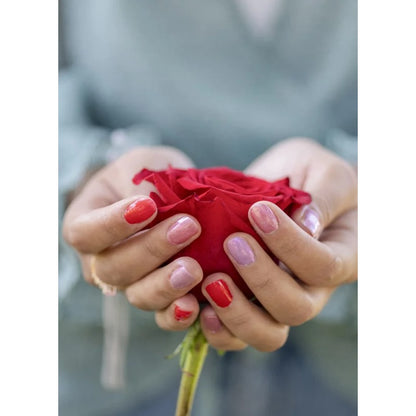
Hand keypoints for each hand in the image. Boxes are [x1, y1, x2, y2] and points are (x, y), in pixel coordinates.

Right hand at [63, 146, 204, 328]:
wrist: (175, 191)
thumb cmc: (150, 173)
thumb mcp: (142, 166)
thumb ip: (141, 184)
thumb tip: (155, 210)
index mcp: (88, 225)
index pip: (85, 233)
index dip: (112, 225)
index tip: (147, 207)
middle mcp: (103, 260)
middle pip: (113, 268)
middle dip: (151, 250)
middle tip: (188, 227)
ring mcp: (132, 283)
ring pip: (138, 296)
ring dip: (166, 284)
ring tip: (194, 268)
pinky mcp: (162, 297)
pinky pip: (163, 316)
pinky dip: (178, 315)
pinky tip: (196, 304)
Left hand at [196, 138, 356, 351]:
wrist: (288, 184)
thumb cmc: (313, 175)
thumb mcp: (325, 172)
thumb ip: (323, 197)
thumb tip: (306, 226)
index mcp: (342, 256)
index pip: (323, 265)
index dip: (291, 244)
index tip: (260, 211)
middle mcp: (313, 288)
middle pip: (295, 309)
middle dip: (262, 280)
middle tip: (233, 243)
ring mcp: (279, 300)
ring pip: (268, 334)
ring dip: (237, 314)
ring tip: (211, 283)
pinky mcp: (250, 302)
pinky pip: (238, 334)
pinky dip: (219, 329)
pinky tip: (200, 307)